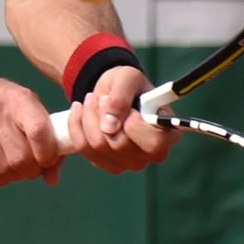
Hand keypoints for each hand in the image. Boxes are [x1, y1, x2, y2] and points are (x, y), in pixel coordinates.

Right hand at [0, 75, 64, 186]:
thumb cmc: (4, 102)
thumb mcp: (28, 106)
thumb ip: (46, 138)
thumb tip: (52, 178)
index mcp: (18, 99)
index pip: (38, 132)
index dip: (48, 154)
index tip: (48, 160)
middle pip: (20, 158)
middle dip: (31, 170)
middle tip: (32, 167)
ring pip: (3, 169)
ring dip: (15, 175)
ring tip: (16, 167)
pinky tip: (1, 167)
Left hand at [64, 66, 179, 173]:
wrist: (112, 91)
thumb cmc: (128, 84)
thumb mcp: (127, 78)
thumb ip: (121, 98)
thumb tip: (109, 127)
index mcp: (167, 134)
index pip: (153, 143)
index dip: (134, 125)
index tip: (128, 108)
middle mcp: (152, 155)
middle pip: (119, 146)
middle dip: (102, 116)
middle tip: (100, 98)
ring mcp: (130, 162)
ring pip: (98, 147)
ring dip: (87, 119)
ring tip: (90, 100)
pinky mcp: (109, 164)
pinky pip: (84, 149)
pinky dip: (76, 127)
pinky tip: (79, 111)